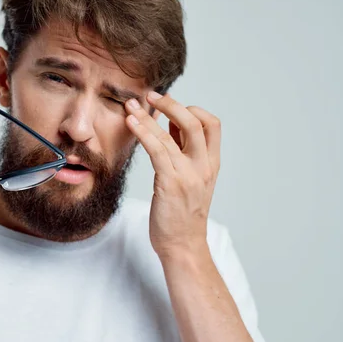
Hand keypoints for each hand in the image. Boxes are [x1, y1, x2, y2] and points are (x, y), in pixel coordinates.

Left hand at [124, 91, 220, 256]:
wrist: (183, 246)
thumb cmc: (182, 214)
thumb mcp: (190, 180)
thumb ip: (185, 154)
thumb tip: (172, 127)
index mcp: (211, 164)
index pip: (212, 124)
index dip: (192, 109)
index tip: (169, 105)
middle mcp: (204, 167)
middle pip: (195, 122)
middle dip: (171, 104)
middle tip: (151, 95)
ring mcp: (188, 175)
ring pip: (171, 134)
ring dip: (149, 115)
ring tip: (132, 105)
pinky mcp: (170, 183)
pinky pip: (157, 150)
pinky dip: (143, 132)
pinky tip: (131, 123)